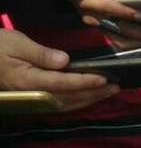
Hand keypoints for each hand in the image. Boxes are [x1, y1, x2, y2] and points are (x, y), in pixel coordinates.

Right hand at [0, 29, 117, 110]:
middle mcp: (32, 94)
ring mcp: (32, 99)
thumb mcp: (17, 43)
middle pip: (68, 98)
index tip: (104, 79)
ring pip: (64, 104)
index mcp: (28, 80)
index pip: (63, 83)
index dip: (84, 82)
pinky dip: (75, 101)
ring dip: (88, 99)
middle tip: (116, 87)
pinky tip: (88, 96)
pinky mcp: (32, 99)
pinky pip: (57, 104)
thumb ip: (42, 54)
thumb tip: (65, 61)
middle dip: (93, 94)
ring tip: (108, 92)